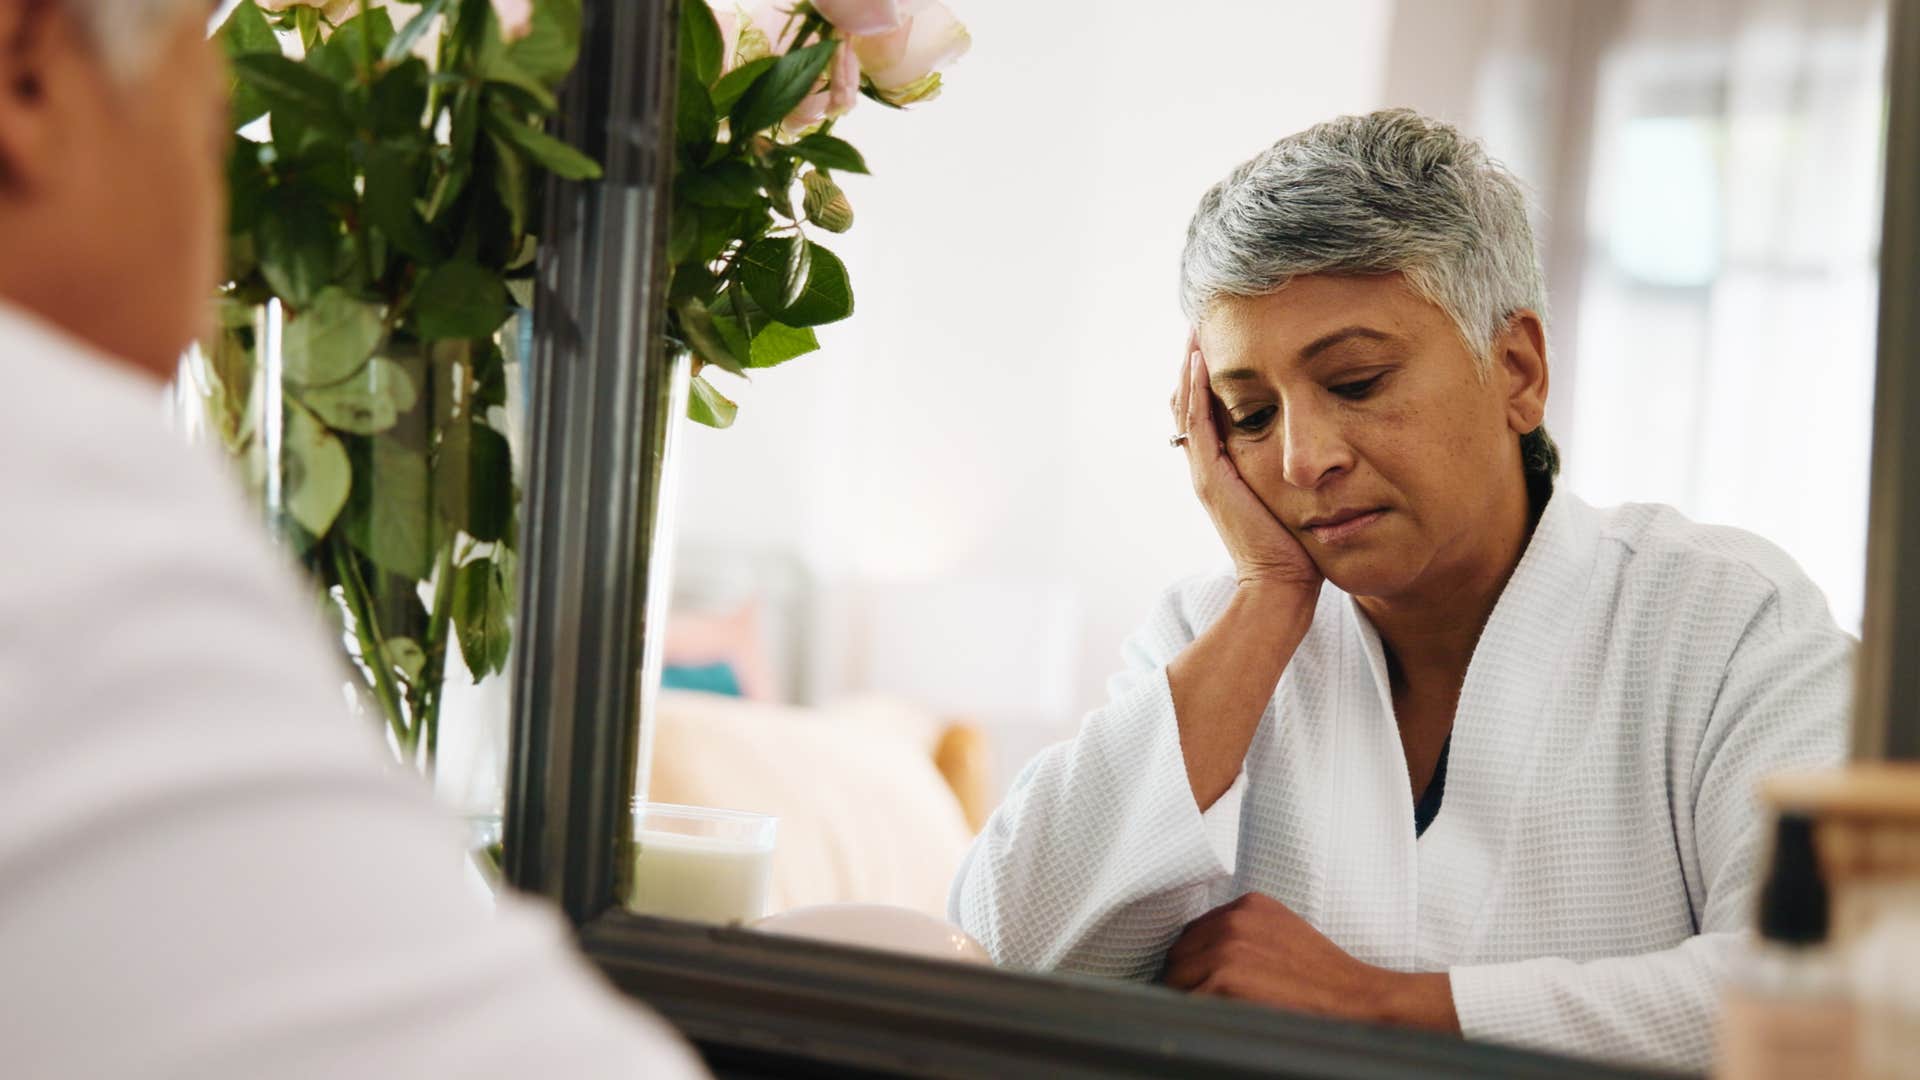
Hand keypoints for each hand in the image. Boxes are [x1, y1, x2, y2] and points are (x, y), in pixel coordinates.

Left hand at [1160, 893, 1459, 1033]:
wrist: (1358, 1001)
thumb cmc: (1324, 980)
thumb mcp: (1283, 936)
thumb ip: (1245, 936)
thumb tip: (1205, 957)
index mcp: (1248, 906)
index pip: (1194, 933)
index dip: (1193, 962)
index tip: (1198, 982)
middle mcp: (1233, 919)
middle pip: (1179, 954)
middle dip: (1185, 979)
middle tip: (1203, 1006)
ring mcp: (1226, 947)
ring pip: (1176, 978)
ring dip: (1186, 999)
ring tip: (1211, 1017)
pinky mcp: (1224, 979)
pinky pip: (1187, 1002)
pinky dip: (1195, 1017)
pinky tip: (1218, 1025)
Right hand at [1171, 335, 1321, 597]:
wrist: (1282, 585)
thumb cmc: (1298, 550)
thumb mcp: (1295, 498)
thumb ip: (1296, 473)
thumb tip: (1324, 453)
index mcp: (1226, 470)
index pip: (1210, 411)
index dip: (1211, 376)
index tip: (1223, 339)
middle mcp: (1209, 467)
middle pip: (1191, 402)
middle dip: (1196, 362)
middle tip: (1202, 320)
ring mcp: (1206, 471)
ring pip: (1187, 406)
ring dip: (1190, 365)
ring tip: (1195, 326)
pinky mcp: (1211, 476)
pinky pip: (1196, 421)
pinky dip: (1194, 388)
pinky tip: (1198, 357)